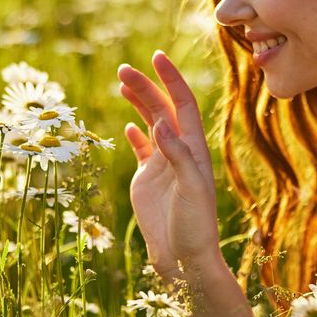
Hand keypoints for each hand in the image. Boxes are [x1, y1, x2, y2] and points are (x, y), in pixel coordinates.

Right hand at [117, 51, 221, 281]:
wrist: (184, 259)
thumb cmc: (194, 226)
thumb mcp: (190, 189)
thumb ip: (176, 155)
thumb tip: (158, 124)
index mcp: (194, 148)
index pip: (182, 104)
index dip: (171, 80)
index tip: (157, 58)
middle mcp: (180, 151)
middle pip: (162, 109)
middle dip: (146, 87)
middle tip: (124, 69)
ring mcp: (163, 164)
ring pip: (150, 124)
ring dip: (138, 103)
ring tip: (122, 83)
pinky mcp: (149, 180)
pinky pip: (142, 149)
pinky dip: (135, 134)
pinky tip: (127, 125)